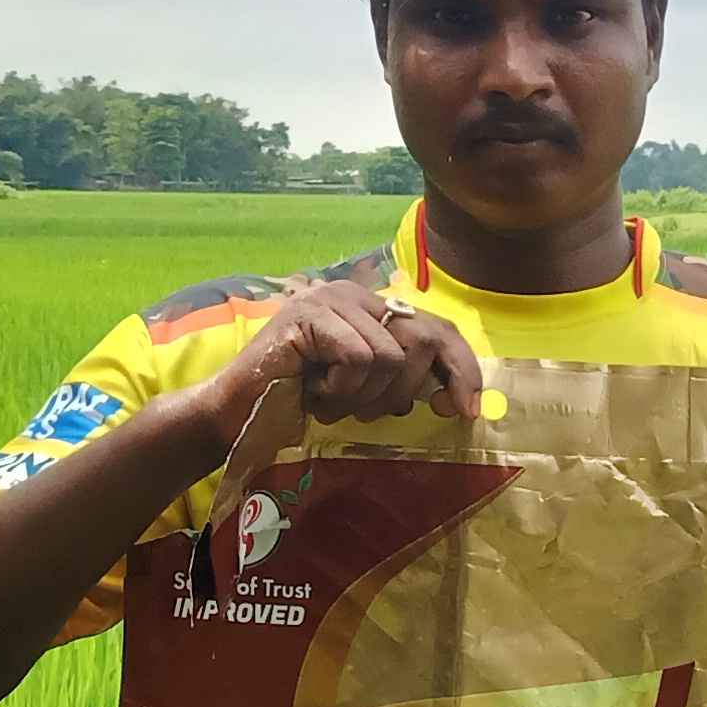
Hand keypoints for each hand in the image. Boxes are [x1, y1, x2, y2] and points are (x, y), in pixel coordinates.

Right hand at [231, 279, 482, 427]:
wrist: (238, 411)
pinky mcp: (311, 314)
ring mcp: (332, 299)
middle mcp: (355, 294)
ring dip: (362, 396)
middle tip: (365, 412)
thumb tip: (456, 396)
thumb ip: (402, 378)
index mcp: (372, 307)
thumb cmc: (300, 401)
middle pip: (424, 339)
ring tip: (328, 399)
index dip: (461, 368)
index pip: (438, 328)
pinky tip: (314, 391)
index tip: (467, 410)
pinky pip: (358, 359)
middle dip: (406, 390)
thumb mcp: (364, 388)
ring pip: (389, 357)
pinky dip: (342, 389)